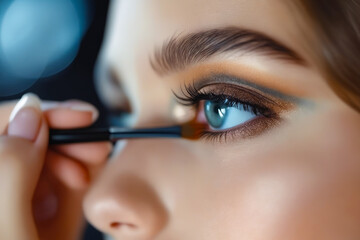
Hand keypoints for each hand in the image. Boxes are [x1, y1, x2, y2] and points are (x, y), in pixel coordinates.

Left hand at [0, 94, 111, 239]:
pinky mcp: (34, 204)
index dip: (36, 114)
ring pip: (40, 153)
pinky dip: (73, 171)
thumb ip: (9, 170)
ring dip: (71, 155)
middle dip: (63, 138)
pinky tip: (83, 181)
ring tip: (92, 170)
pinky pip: (53, 174)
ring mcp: (15, 194)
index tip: (81, 117)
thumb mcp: (10, 233)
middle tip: (97, 150)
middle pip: (21, 138)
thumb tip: (30, 112)